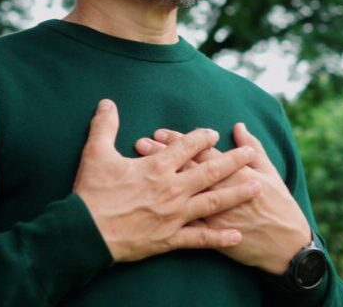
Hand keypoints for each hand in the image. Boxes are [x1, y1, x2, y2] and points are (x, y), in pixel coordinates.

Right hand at [73, 99, 260, 262]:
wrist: (85, 233)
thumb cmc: (91, 192)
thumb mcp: (95, 153)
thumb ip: (105, 125)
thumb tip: (107, 102)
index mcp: (157, 167)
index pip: (186, 147)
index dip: (201, 137)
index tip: (213, 133)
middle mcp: (171, 189)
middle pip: (209, 171)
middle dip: (232, 160)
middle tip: (250, 153)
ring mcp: (174, 215)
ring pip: (213, 202)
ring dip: (236, 193)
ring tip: (257, 187)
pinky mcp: (169, 239)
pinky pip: (200, 239)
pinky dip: (219, 238)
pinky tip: (237, 236)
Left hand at [135, 123, 310, 273]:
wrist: (286, 246)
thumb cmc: (279, 206)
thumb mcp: (270, 173)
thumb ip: (253, 148)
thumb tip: (239, 126)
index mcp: (236, 173)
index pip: (202, 151)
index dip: (179, 140)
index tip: (159, 132)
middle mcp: (222, 191)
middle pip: (186, 168)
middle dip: (162, 155)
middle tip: (140, 143)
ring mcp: (215, 214)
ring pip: (181, 192)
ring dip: (160, 180)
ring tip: (138, 167)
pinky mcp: (213, 235)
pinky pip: (185, 223)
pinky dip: (166, 214)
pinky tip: (148, 206)